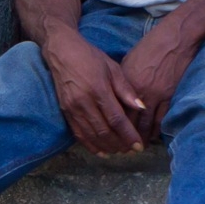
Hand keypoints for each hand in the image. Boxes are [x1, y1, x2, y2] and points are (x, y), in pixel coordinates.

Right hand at [40, 31, 146, 155]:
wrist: (62, 51)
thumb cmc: (90, 57)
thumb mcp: (113, 68)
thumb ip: (126, 90)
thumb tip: (142, 108)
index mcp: (98, 89)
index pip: (116, 119)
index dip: (128, 135)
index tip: (139, 145)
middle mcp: (84, 102)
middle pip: (104, 131)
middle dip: (119, 144)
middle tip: (131, 151)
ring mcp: (72, 108)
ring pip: (91, 136)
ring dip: (106, 147)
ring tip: (119, 152)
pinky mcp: (65, 112)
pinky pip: (78, 134)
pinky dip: (90, 146)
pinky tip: (101, 151)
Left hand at [120, 20, 198, 142]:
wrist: (174, 39)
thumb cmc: (150, 47)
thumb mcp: (129, 62)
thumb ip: (122, 82)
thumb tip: (115, 96)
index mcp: (125, 82)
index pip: (116, 110)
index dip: (112, 126)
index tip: (110, 136)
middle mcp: (137, 92)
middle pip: (129, 121)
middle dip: (125, 137)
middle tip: (122, 149)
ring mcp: (154, 95)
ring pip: (145, 124)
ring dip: (141, 138)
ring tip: (137, 147)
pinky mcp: (169, 96)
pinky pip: (161, 119)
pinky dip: (156, 130)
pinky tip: (152, 137)